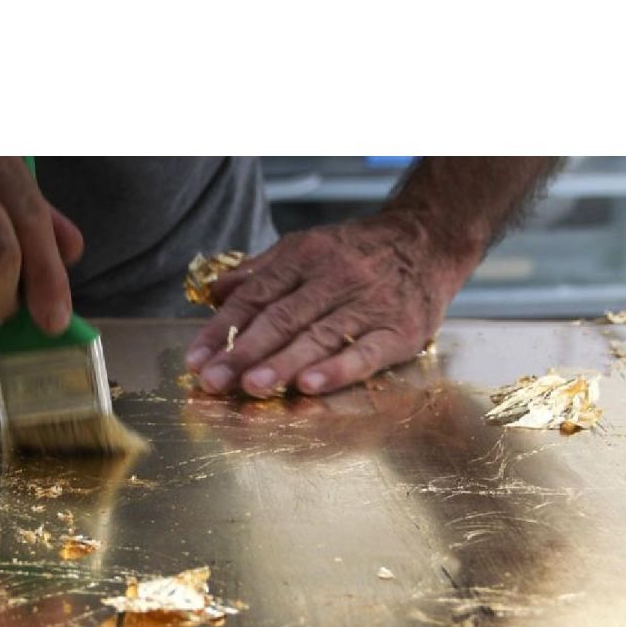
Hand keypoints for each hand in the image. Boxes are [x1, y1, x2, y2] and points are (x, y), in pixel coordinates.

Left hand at [184, 213, 476, 396]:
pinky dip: (338, 369)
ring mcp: (368, 304)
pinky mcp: (400, 329)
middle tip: (213, 380)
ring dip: (282, 363)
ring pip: (318, 336)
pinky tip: (310, 385)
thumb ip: (260, 273)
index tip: (197, 359)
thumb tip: (215, 292)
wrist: (429, 240)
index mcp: (305, 257)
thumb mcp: (306, 249)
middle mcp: (334, 278)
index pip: (255, 296)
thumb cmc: (358, 253)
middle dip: (243, 352)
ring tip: (250, 386)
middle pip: (281, 318)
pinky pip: (366, 351)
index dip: (223, 329)